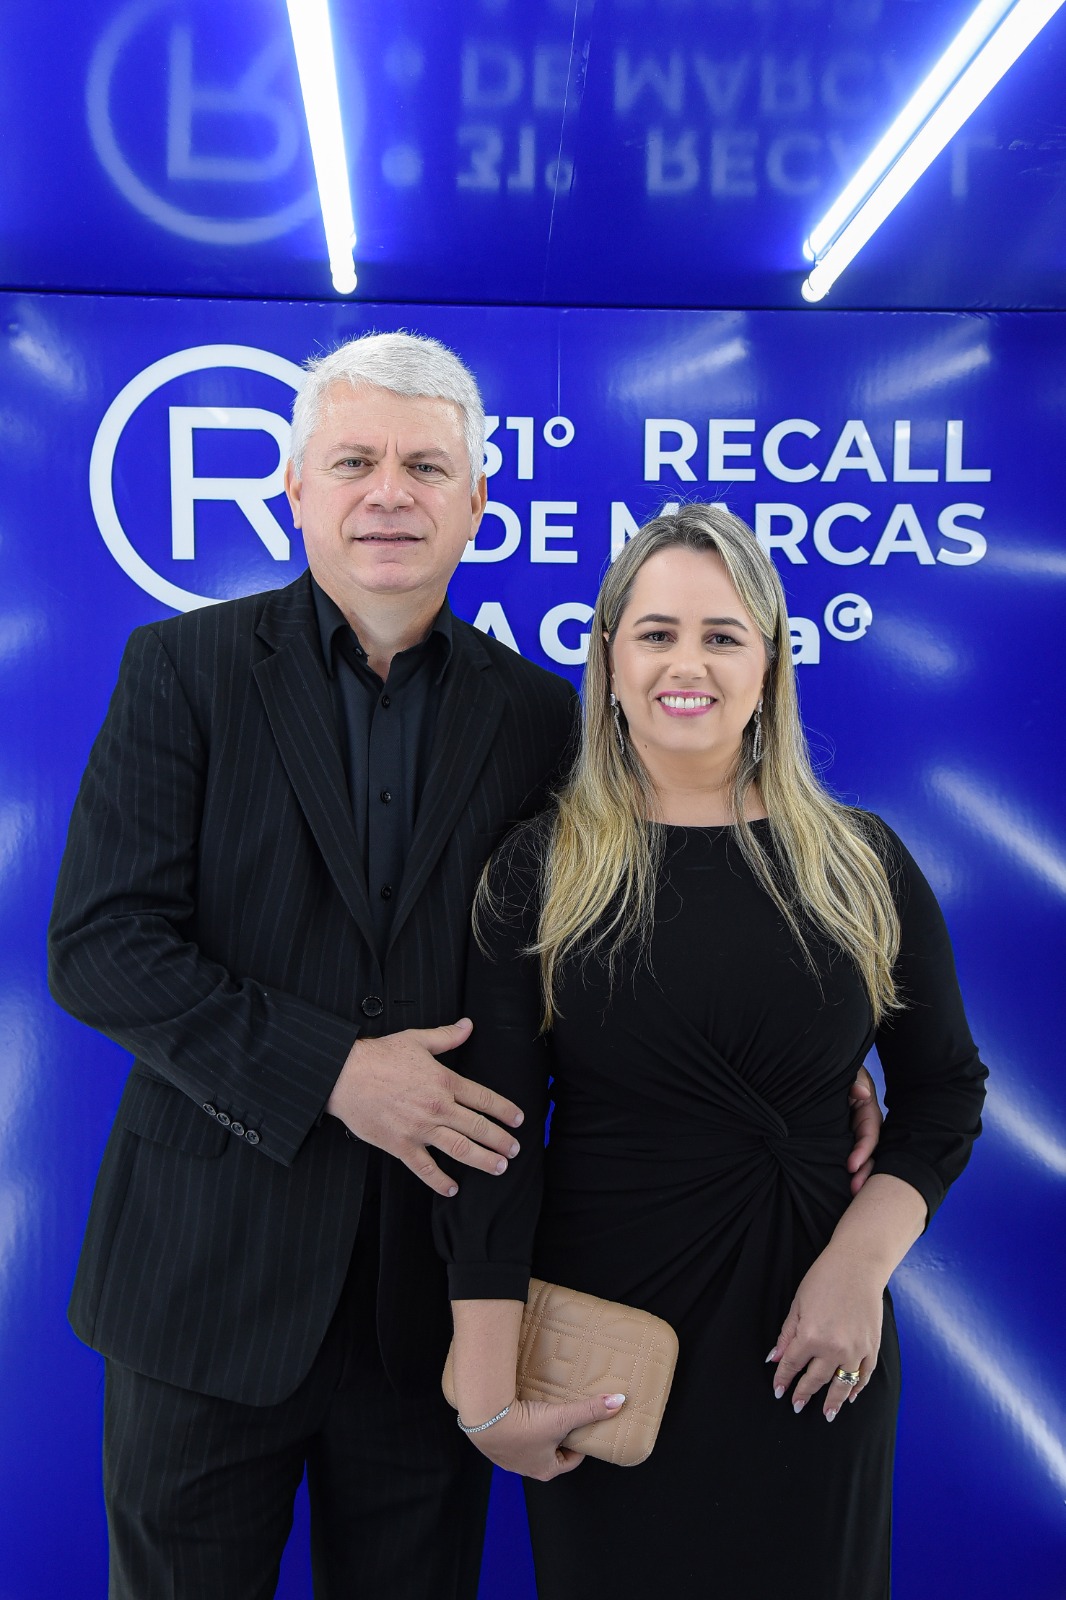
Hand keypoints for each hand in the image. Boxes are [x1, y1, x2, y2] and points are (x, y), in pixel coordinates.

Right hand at [325, 1019, 524, 1195]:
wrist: (345, 1075)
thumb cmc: (379, 1056)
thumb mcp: (416, 1040)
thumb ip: (446, 1037)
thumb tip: (468, 1026)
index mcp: (444, 1081)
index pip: (484, 1098)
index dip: (505, 1111)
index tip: (518, 1120)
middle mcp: (437, 1107)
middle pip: (479, 1127)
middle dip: (501, 1140)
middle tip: (514, 1150)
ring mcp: (420, 1129)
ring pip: (460, 1149)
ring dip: (483, 1160)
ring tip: (499, 1167)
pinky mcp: (401, 1145)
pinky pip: (425, 1168)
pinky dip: (440, 1181)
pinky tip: (452, 1188)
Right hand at [463, 1393, 626, 1480]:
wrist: (486, 1420)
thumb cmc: (525, 1427)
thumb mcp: (563, 1418)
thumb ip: (590, 1411)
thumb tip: (618, 1402)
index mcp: (545, 1469)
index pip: (570, 1462)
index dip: (578, 1446)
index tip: (581, 1431)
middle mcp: (526, 1468)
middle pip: (549, 1453)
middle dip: (557, 1437)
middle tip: (562, 1419)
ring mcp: (507, 1458)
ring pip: (529, 1446)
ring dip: (536, 1432)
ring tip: (541, 1412)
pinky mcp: (493, 1444)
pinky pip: (511, 1436)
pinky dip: (517, 1427)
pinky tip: (517, 1411)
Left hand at [766, 1245, 882, 1420]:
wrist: (858, 1265)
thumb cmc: (823, 1279)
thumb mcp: (797, 1304)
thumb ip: (787, 1335)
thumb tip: (775, 1358)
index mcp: (810, 1336)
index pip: (792, 1365)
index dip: (783, 1379)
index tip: (778, 1391)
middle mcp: (833, 1348)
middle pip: (815, 1379)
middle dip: (803, 1394)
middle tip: (796, 1405)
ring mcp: (856, 1350)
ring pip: (842, 1385)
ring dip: (833, 1402)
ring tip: (826, 1415)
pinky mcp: (871, 1347)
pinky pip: (864, 1375)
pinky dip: (858, 1388)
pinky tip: (851, 1396)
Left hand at [847, 1066, 882, 1194]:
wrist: (819, 1068)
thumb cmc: (837, 1069)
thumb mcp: (850, 1071)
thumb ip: (855, 1080)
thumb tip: (862, 1094)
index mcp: (867, 1110)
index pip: (870, 1134)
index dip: (863, 1151)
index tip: (851, 1166)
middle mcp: (863, 1126)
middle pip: (869, 1153)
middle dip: (864, 1173)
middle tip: (853, 1190)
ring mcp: (852, 1134)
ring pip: (860, 1158)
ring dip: (857, 1176)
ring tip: (850, 1194)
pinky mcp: (840, 1139)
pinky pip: (844, 1155)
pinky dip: (845, 1170)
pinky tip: (839, 1186)